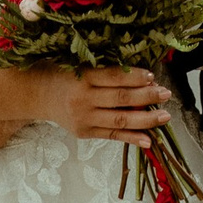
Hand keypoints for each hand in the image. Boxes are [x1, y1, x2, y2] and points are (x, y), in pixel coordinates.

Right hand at [35, 67, 173, 145]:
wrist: (35, 94)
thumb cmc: (60, 72)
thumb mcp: (78, 62)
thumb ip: (104, 68)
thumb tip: (139, 74)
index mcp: (81, 76)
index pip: (114, 77)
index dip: (135, 77)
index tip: (153, 76)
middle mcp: (83, 99)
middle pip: (121, 99)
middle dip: (147, 97)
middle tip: (166, 94)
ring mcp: (83, 118)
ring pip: (119, 120)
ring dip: (145, 119)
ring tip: (165, 116)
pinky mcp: (84, 132)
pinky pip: (111, 135)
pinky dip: (131, 138)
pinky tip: (148, 140)